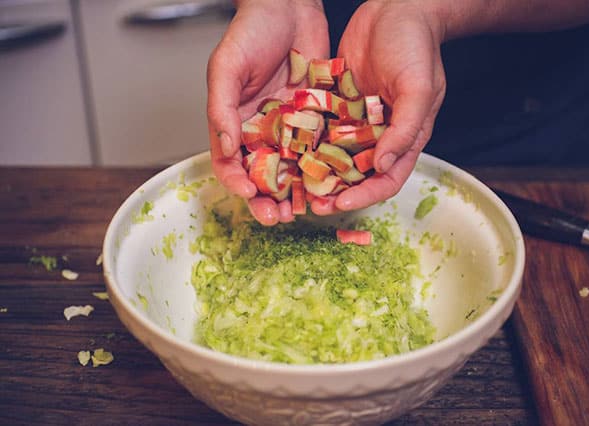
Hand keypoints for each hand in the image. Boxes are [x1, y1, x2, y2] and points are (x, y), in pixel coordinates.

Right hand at [207, 0, 328, 224]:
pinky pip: (318, 149)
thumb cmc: (250, 31)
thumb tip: (227, 149)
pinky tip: (331, 182)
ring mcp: (289, 128)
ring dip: (296, 193)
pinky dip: (323, 168)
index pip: (230, 164)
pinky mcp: (316, 120)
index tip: (249, 193)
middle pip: (262, 176)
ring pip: (292, 170)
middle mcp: (261, 131)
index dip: (237, 183)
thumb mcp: (226, 67)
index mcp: (234, 123)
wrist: (290, 6)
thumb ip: (221, 109)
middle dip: (267, 199)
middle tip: (277, 216)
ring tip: (304, 209)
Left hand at [309, 0, 446, 215]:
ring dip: (318, 173)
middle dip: (336, 192)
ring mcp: (356, 122)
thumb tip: (383, 166)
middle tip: (312, 204)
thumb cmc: (416, 47)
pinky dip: (307, 142)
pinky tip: (288, 152)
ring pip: (335, 157)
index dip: (365, 195)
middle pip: (357, 176)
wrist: (396, 9)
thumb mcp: (419, 88)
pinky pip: (321, 129)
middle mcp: (378, 135)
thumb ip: (405, 129)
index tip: (341, 203)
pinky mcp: (337, 105)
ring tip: (296, 185)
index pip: (386, 179)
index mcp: (404, 137)